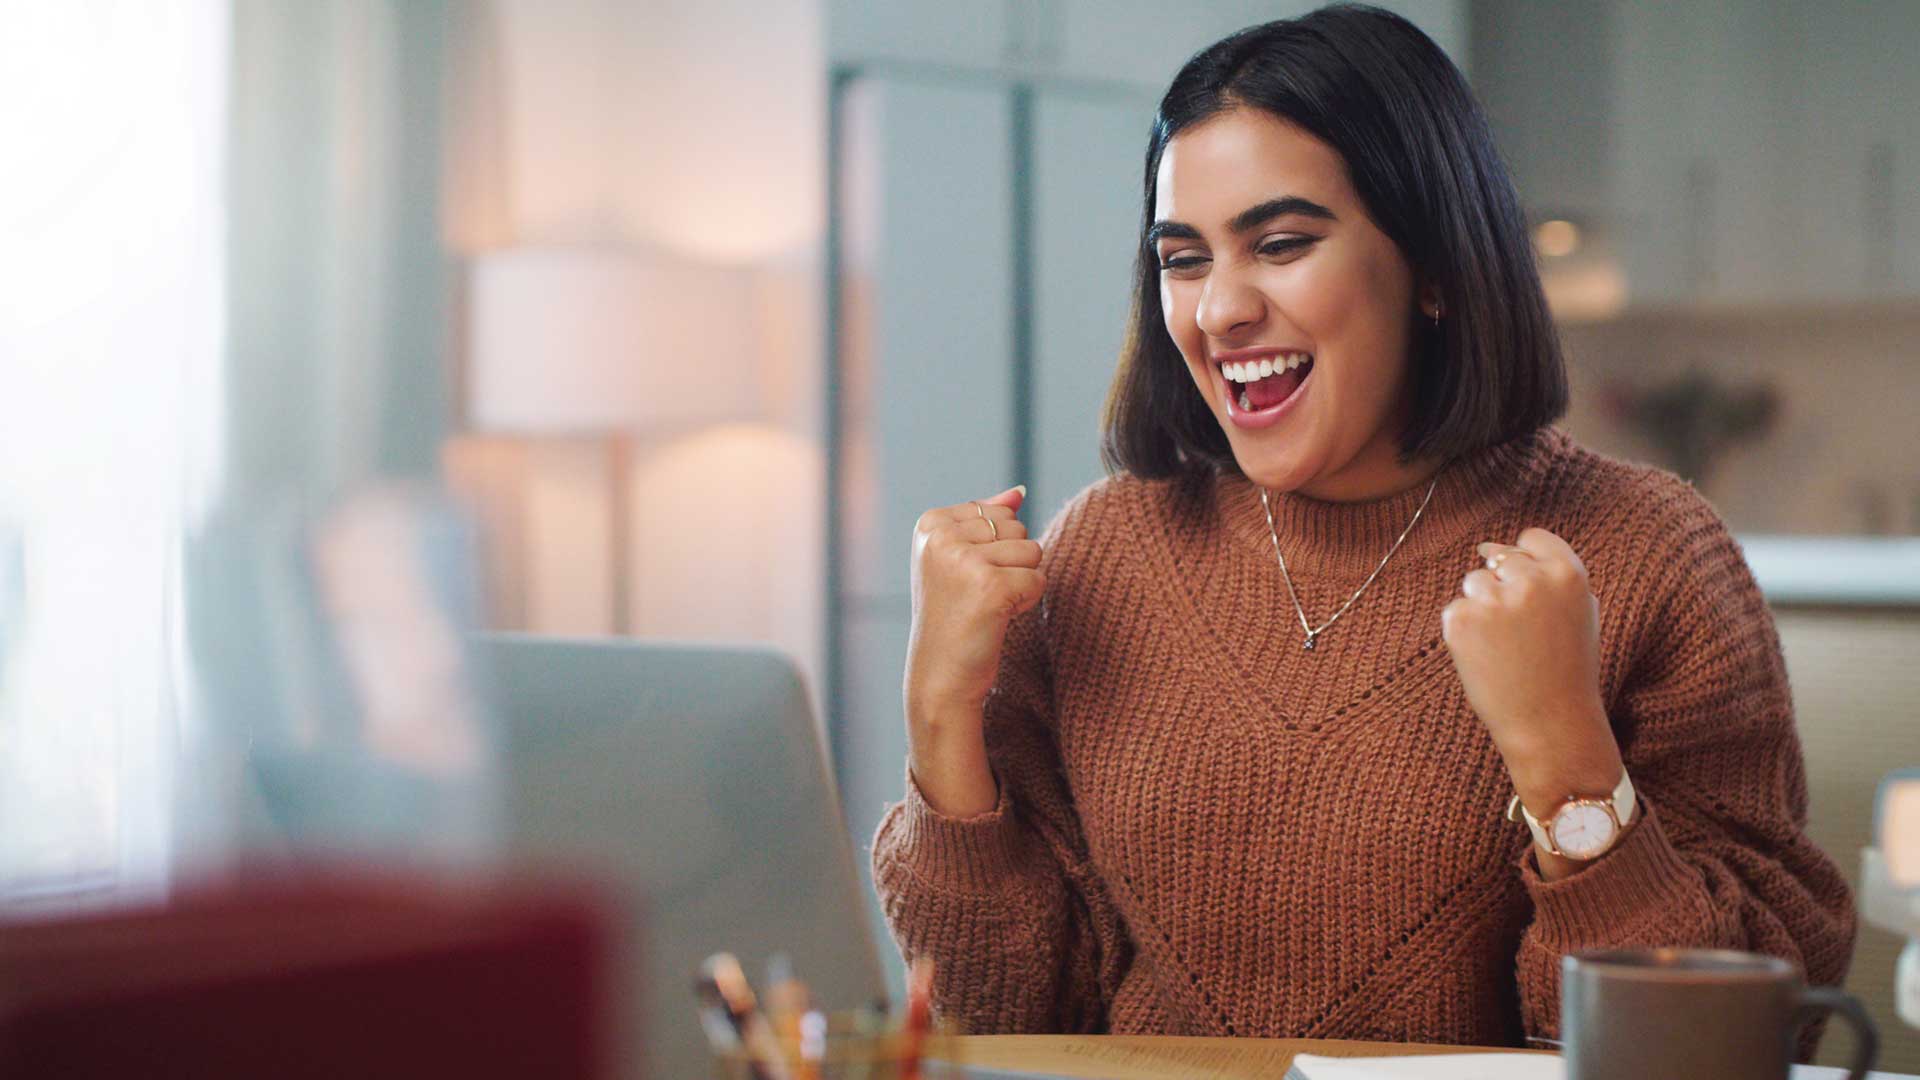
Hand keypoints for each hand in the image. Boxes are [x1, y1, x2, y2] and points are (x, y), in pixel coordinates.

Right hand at [903, 485, 1042, 815]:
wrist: (940, 677)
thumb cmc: (953, 619)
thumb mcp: (960, 561)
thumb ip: (986, 521)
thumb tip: (1018, 492)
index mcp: (930, 523)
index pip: (997, 512)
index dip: (994, 550)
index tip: (964, 580)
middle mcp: (941, 536)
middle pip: (1017, 527)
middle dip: (1010, 563)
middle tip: (977, 596)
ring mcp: (964, 560)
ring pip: (1032, 551)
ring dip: (1020, 583)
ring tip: (987, 607)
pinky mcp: (990, 586)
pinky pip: (1038, 579)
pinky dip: (1027, 602)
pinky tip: (997, 619)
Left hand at [1441, 528, 1622, 819]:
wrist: (1550, 724)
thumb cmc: (1566, 670)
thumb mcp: (1578, 613)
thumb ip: (1549, 575)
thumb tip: (1492, 547)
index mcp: (1568, 573)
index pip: (1532, 538)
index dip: (1526, 559)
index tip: (1526, 588)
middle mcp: (1530, 579)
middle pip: (1500, 559)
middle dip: (1503, 587)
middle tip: (1520, 633)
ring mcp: (1493, 599)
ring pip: (1474, 583)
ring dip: (1482, 607)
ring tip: (1507, 647)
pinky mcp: (1461, 620)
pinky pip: (1456, 611)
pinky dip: (1465, 632)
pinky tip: (1488, 658)